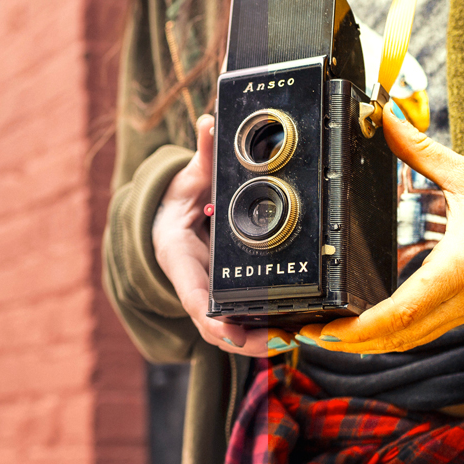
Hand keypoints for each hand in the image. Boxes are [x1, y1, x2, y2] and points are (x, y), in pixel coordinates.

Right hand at [152, 115, 295, 357]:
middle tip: (282, 339)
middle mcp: (193, 283)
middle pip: (217, 325)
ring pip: (232, 331)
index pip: (193, 294)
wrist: (167, 221)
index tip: (231, 333)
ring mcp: (210, 295)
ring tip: (296, 338)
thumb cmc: (177, 204)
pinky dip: (266, 329)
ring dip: (262, 340)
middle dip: (248, 339)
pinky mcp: (227, 297)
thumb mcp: (187, 179)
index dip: (212, 318)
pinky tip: (295, 329)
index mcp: (178, 257)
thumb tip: (209, 123)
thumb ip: (202, 156)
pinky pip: (245, 320)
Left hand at [300, 106, 463, 353]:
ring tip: (331, 332)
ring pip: (413, 340)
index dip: (356, 329)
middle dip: (350, 343)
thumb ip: (421, 149)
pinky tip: (372, 322)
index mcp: (462, 266)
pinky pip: (429, 330)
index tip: (322, 329)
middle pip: (399, 338)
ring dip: (371, 343)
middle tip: (309, 332)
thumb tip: (384, 118)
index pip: (400, 312)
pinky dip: (396, 333)